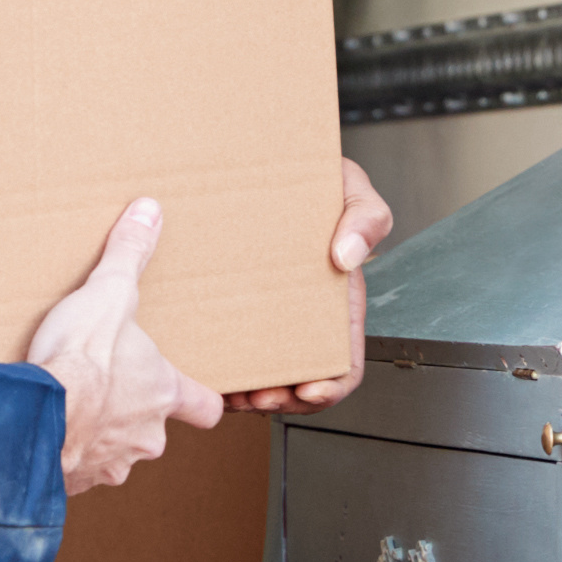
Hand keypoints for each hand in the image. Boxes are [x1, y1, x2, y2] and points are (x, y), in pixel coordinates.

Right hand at [26, 200, 223, 496]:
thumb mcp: (108, 294)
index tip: (193, 395)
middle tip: (103, 390)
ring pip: (113, 453)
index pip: (205, 407)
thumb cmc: (79, 362)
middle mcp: (146, 435)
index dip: (200, 400)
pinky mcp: (76, 481)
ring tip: (68, 409)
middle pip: (152, 430)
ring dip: (95, 435)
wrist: (35, 416)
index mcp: (162, 392)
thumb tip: (150, 211)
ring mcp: (112, 463)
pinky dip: (63, 453)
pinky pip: (75, 470)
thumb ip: (128, 255)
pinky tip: (44, 430)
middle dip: (129, 414)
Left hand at [224, 157, 392, 415]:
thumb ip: (365, 217)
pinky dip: (211, 367)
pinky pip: (220, 348)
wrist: (260, 161)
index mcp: (335, 306)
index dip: (329, 388)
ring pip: (254, 375)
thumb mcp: (352, 189)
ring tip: (221, 389)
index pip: (343, 366)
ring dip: (241, 393)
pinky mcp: (225, 306)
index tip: (308, 390)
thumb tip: (347, 256)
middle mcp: (298, 319)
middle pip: (295, 383)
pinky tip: (195, 365)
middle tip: (252, 397)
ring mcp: (260, 317)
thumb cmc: (316, 179)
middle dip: (275, 400)